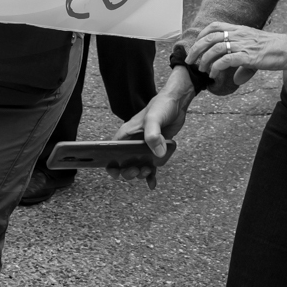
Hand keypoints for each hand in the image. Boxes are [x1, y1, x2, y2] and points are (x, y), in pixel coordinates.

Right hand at [108, 70, 194, 189]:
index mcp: (127, 133)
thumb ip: (153, 135)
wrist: (176, 103)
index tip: (116, 173)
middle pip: (124, 163)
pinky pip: (151, 166)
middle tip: (138, 170)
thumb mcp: (154, 118)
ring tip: (149, 170)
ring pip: (137, 166)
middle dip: (129, 171)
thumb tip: (156, 154)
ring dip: (141, 173)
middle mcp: (133, 141)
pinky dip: (151, 176)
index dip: (111, 164)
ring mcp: (144, 147)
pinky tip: (152, 183)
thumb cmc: (161, 106)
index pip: (112, 150)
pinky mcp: (155, 149)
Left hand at [186, 21, 286, 80]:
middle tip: (190, 61)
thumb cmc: (274, 50)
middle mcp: (239, 34)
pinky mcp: (248, 56)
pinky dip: (217, 67)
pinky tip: (214, 75)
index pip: (214, 26)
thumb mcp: (255, 52)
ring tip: (202, 70)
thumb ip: (243, 64)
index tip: (196, 46)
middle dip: (196, 49)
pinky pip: (227, 59)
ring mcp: (243, 44)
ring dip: (205, 60)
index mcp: (239, 29)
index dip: (202, 35)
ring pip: (215, 48)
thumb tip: (235, 78)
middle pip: (210, 37)